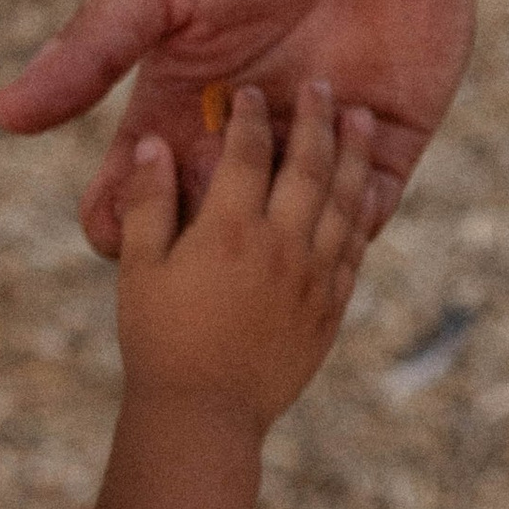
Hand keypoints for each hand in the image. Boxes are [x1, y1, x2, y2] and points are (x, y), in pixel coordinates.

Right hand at [0, 0, 475, 251]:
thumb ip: (91, 51)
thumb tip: (3, 115)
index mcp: (182, 98)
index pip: (140, 189)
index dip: (125, 220)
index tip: (125, 228)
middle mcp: (248, 129)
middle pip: (215, 224)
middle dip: (206, 244)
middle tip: (209, 224)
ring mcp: (320, 133)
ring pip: (296, 227)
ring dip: (285, 234)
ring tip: (281, 202)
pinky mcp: (389, 131)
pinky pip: (373, 204)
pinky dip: (357, 220)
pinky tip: (343, 197)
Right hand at [115, 81, 372, 432]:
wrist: (207, 422)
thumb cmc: (159, 344)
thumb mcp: (140, 268)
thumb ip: (148, 203)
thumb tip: (152, 145)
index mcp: (229, 229)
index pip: (246, 154)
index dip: (249, 117)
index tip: (249, 90)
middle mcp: (279, 244)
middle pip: (308, 167)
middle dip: (316, 121)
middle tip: (323, 86)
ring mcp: (313, 275)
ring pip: (343, 200)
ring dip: (353, 155)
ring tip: (361, 120)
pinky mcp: (332, 308)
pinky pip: (356, 249)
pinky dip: (365, 215)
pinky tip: (368, 196)